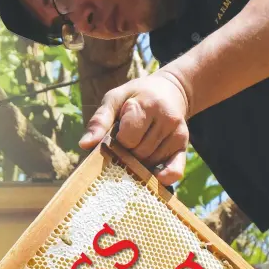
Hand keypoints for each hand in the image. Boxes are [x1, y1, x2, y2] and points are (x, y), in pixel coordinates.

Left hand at [78, 69, 190, 185]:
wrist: (170, 90)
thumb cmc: (136, 96)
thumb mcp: (114, 99)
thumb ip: (99, 121)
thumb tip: (84, 145)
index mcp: (146, 105)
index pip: (127, 138)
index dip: (118, 141)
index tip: (117, 134)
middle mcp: (166, 119)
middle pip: (139, 153)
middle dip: (127, 153)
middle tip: (127, 143)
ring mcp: (177, 134)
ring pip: (151, 163)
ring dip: (140, 162)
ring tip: (138, 147)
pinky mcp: (184, 146)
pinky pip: (175, 170)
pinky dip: (164, 178)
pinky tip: (156, 178)